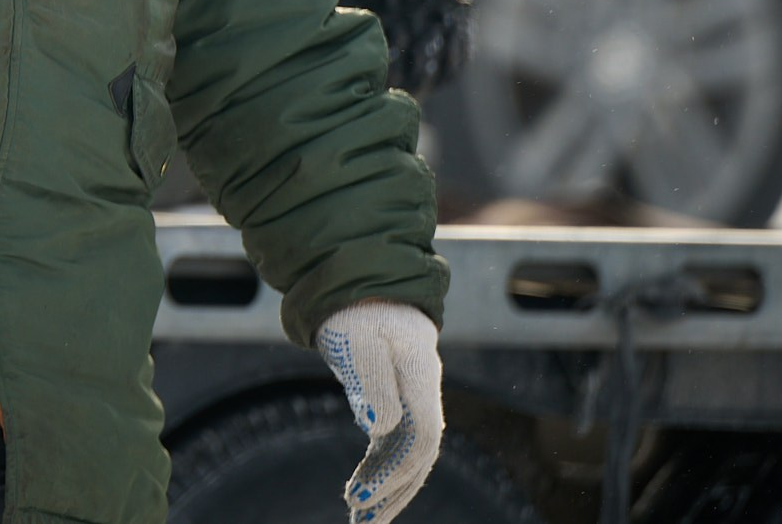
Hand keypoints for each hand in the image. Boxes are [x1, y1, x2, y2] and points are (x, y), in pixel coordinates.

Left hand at [317, 301, 442, 522]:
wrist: (362, 281)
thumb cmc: (357, 309)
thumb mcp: (358, 339)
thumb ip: (372, 382)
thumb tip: (380, 428)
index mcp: (422, 376)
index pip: (419, 439)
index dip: (391, 473)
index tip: (357, 498)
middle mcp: (424, 390)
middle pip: (420, 455)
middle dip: (394, 492)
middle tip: (362, 522)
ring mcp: (414, 395)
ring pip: (411, 452)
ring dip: (390, 486)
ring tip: (362, 517)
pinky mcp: (398, 398)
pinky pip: (399, 442)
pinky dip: (383, 468)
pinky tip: (364, 486)